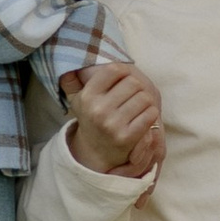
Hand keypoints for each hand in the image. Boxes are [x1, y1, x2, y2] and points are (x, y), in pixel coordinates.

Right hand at [63, 60, 162, 177]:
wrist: (95, 151)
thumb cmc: (91, 118)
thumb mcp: (78, 99)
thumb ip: (71, 81)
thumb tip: (68, 68)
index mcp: (87, 96)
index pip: (115, 70)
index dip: (124, 71)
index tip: (124, 78)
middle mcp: (98, 110)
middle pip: (133, 83)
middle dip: (137, 87)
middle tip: (133, 94)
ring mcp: (112, 125)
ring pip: (145, 98)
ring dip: (146, 101)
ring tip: (138, 106)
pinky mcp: (127, 137)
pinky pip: (150, 114)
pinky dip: (151, 113)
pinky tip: (144, 117)